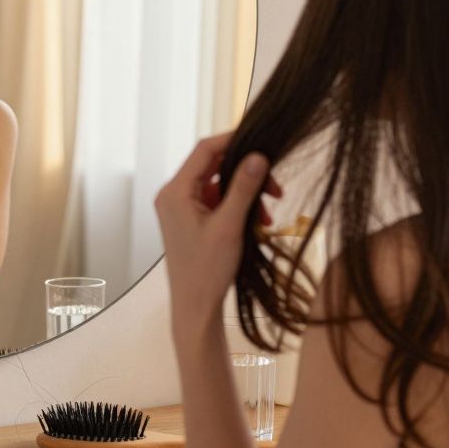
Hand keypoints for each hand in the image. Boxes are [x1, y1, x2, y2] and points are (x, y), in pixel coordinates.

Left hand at [154, 132, 281, 331]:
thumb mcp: (230, 226)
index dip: (233, 140)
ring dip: (246, 194)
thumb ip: (243, 188)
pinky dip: (237, 207)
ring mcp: (181, 207)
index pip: (204, 150)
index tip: (262, 141)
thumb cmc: (207, 271)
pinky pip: (217, 201)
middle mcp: (173, 195)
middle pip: (214, 166)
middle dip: (247, 174)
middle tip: (275, 189)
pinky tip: (256, 222)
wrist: (195, 307)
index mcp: (175, 192)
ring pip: (219, 185)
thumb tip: (258, 155)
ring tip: (266, 215)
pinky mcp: (190, 219)